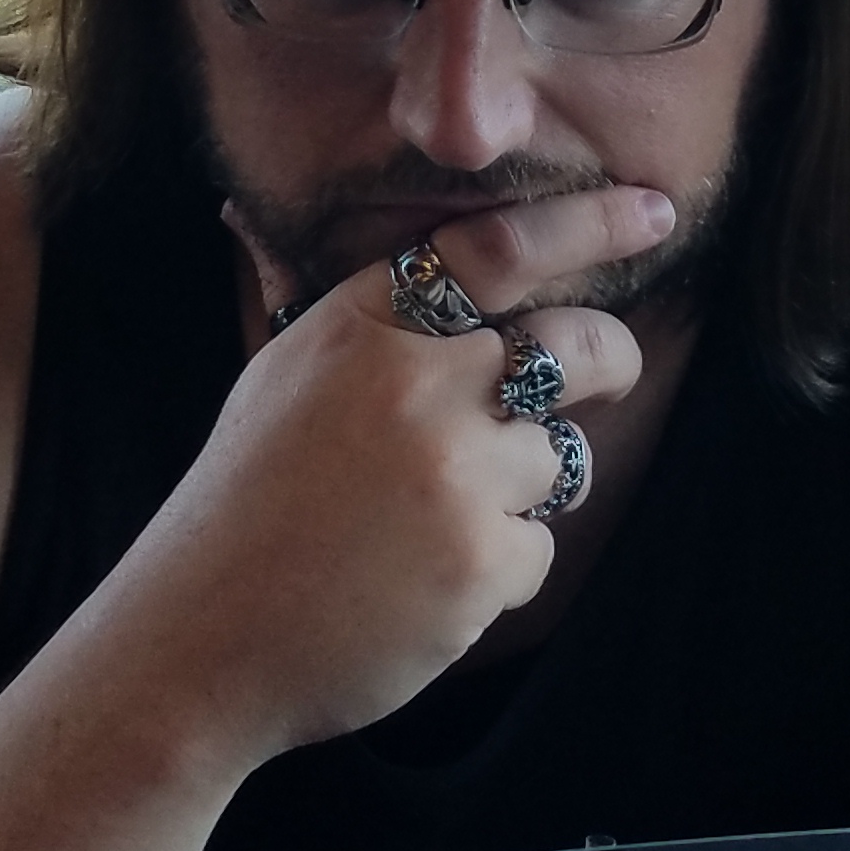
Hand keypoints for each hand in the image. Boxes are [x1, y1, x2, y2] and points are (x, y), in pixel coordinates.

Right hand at [92, 185, 674, 760]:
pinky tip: (425, 585)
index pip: (498, 249)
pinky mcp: (482, 561)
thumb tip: (361, 245)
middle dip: (611, 359)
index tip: (651, 211)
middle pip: (575, 345)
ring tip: (433, 522)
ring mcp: (456, 473)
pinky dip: (497, 570)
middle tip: (609, 374)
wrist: (198, 640)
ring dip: (520, 488)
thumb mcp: (280, 380)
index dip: (589, 222)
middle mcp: (416, 384)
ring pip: (557, 457)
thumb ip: (359, 324)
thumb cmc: (240, 510)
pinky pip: (538, 548)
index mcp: (362, 328)